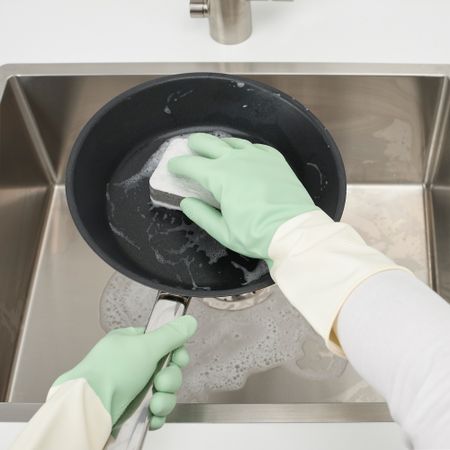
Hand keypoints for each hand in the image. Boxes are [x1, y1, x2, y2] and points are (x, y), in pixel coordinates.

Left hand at [53, 316, 196, 428]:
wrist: (90, 408)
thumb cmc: (112, 371)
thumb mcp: (147, 346)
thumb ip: (172, 334)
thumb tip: (189, 321)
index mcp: (131, 342)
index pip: (162, 342)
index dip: (176, 352)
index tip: (179, 359)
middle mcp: (131, 363)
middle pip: (166, 368)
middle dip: (170, 378)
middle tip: (161, 383)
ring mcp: (130, 387)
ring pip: (162, 391)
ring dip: (164, 399)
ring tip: (155, 404)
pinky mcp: (130, 409)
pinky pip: (153, 410)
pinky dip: (156, 414)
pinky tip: (152, 416)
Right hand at [168, 133, 316, 263]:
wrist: (294, 231)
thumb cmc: (256, 234)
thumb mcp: (223, 231)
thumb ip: (201, 215)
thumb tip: (186, 202)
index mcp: (220, 177)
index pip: (192, 165)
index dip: (179, 165)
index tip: (173, 166)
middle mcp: (237, 160)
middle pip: (209, 143)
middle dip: (196, 144)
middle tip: (190, 147)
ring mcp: (258, 157)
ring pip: (233, 142)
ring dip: (220, 143)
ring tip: (215, 148)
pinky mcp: (275, 160)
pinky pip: (255, 147)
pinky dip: (244, 148)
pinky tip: (244, 153)